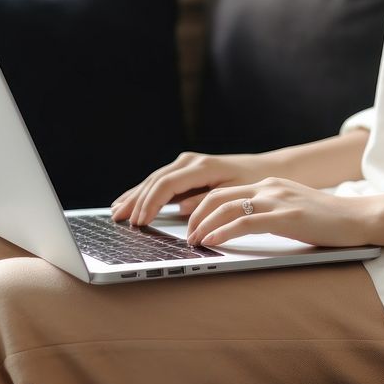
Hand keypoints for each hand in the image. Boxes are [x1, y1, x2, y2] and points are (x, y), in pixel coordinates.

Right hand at [111, 151, 285, 225]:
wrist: (268, 169)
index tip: (140, 221)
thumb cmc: (254, 183)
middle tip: (119, 220)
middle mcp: (190, 161)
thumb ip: (207, 203)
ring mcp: (186, 163)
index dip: (151, 203)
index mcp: (202, 167)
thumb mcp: (234, 196)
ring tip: (116, 211)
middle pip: (155, 181)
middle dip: (135, 201)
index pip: (167, 185)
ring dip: (135, 196)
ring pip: (153, 179)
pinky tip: (130, 200)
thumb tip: (181, 211)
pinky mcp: (186, 169)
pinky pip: (160, 181)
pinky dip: (143, 191)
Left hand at [184, 177, 378, 247]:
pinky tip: (212, 242)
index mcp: (269, 185)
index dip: (201, 208)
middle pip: (218, 197)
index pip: (225, 192)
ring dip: (204, 226)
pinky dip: (223, 232)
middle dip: (195, 216)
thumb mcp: (292, 210)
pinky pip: (244, 222)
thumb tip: (242, 229)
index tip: (191, 224)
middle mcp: (269, 187)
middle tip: (187, 235)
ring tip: (194, 241)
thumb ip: (269, 213)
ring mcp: (277, 200)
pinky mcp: (286, 217)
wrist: (360, 217)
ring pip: (226, 208)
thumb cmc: (329, 221)